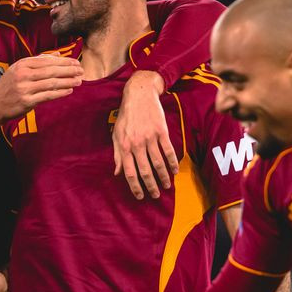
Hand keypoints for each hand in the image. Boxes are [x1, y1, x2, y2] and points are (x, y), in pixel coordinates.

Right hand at [0, 53, 82, 128]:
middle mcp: (23, 75)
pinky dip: (60, 93)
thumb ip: (37, 61)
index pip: (47, 60)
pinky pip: (48, 96)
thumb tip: (57, 54)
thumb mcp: (19, 69)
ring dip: (67, 81)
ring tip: (79, 80)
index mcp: (22, 64)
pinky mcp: (27, 101)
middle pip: (51, 70)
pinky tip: (69, 90)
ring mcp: (25, 88)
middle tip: (81, 70)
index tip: (76, 62)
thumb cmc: (9, 86)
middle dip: (68, 70)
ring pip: (51, 83)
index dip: (63, 61)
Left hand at [112, 70, 176, 199]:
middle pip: (145, 170)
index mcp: (124, 146)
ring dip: (163, 177)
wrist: (139, 95)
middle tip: (156, 195)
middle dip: (151, 185)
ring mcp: (150, 138)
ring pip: (158, 163)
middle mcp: (137, 144)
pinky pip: (168, 150)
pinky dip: (172, 162)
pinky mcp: (161, 131)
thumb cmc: (126, 116)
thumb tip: (117, 173)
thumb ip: (117, 155)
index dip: (135, 186)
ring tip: (167, 186)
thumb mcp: (116, 134)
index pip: (129, 172)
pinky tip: (175, 171)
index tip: (140, 196)